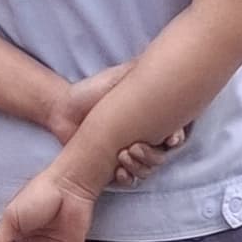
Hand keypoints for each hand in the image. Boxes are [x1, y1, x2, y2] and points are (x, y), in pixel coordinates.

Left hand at [47, 61, 181, 190]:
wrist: (64, 109)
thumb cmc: (91, 92)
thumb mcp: (118, 79)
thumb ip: (140, 73)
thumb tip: (164, 61)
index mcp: (150, 120)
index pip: (174, 133)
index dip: (177, 138)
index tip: (171, 138)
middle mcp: (143, 139)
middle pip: (162, 156)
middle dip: (153, 155)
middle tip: (135, 146)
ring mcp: (130, 155)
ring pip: (147, 169)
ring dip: (140, 167)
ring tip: (122, 155)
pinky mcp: (113, 169)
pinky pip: (129, 180)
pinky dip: (127, 178)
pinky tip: (118, 172)